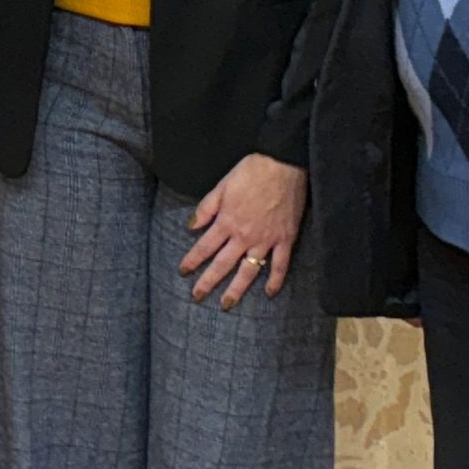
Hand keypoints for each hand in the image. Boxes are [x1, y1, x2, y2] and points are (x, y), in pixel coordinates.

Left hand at [181, 153, 305, 308]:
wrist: (282, 165)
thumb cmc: (250, 172)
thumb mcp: (222, 186)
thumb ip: (206, 208)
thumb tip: (191, 226)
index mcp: (226, 221)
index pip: (204, 247)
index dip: (192, 261)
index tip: (183, 272)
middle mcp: (244, 235)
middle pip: (223, 264)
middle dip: (208, 282)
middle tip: (197, 296)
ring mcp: (266, 240)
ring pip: (249, 270)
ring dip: (237, 289)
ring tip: (227, 304)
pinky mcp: (285, 239)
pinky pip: (280, 265)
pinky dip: (275, 280)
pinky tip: (269, 293)